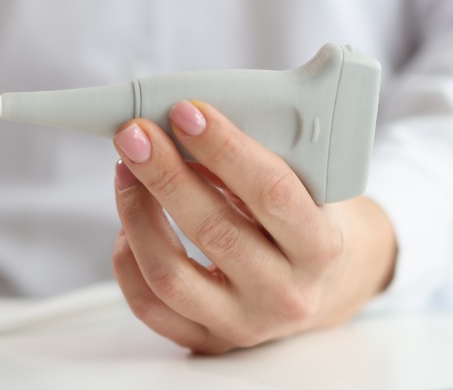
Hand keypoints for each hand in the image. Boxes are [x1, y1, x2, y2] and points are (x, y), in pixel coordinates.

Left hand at [111, 100, 395, 353]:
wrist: (327, 284)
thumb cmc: (311, 219)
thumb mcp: (310, 185)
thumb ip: (259, 158)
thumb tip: (185, 122)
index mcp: (321, 247)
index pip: (270, 193)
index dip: (224, 149)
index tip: (186, 111)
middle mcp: (285, 294)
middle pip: (213, 232)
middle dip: (166, 175)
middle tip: (135, 134)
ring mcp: (244, 325)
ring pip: (170, 275)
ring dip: (137, 215)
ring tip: (125, 170)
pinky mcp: (209, 342)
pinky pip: (150, 307)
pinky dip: (128, 260)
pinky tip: (128, 224)